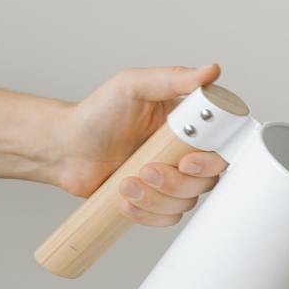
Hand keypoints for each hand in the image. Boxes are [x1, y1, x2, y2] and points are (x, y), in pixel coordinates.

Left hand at [53, 64, 229, 225]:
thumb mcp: (133, 86)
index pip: (224, 148)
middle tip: (148, 169)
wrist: (63, 148)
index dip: (214, 161)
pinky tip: (125, 198)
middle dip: (177, 181)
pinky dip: (147, 212)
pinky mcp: (156, 200)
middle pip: (209, 180)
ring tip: (126, 182)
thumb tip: (211, 71)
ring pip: (187, 201)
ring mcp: (172, 179)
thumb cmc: (96, 114)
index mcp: (189, 127)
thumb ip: (174, 78)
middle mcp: (186, 153)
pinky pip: (169, 218)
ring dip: (156, 197)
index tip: (187, 161)